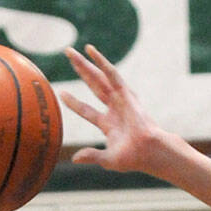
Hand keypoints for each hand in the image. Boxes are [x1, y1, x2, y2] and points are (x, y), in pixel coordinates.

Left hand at [61, 44, 164, 173]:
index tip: (62, 94)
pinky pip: (111, 74)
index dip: (74, 103)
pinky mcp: (126, 93)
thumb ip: (92, 155)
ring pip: (98, 78)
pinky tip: (91, 51)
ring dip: (85, 64)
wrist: (148, 151)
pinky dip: (101, 63)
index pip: (87, 110)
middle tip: (68, 56)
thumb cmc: (133, 158)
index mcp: (108, 124)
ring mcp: (119, 99)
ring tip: (71, 52)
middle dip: (81, 71)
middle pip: (93, 86)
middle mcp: (113, 108)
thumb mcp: (108, 159)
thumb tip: (74, 159)